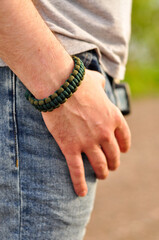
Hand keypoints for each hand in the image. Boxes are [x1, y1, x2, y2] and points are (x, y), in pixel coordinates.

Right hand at [42, 69, 130, 196]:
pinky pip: (77, 170)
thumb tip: (101, 85)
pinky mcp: (71, 147)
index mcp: (113, 118)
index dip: (123, 148)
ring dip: (102, 173)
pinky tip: (81, 192)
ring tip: (101, 175)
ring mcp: (88, 142)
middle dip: (113, 163)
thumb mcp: (96, 82)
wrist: (60, 85)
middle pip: (113, 155)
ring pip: (99, 165)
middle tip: (109, 167)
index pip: (124, 139)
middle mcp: (104, 133)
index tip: (121, 151)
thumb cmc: (77, 81)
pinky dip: (79, 183)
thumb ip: (102, 86)